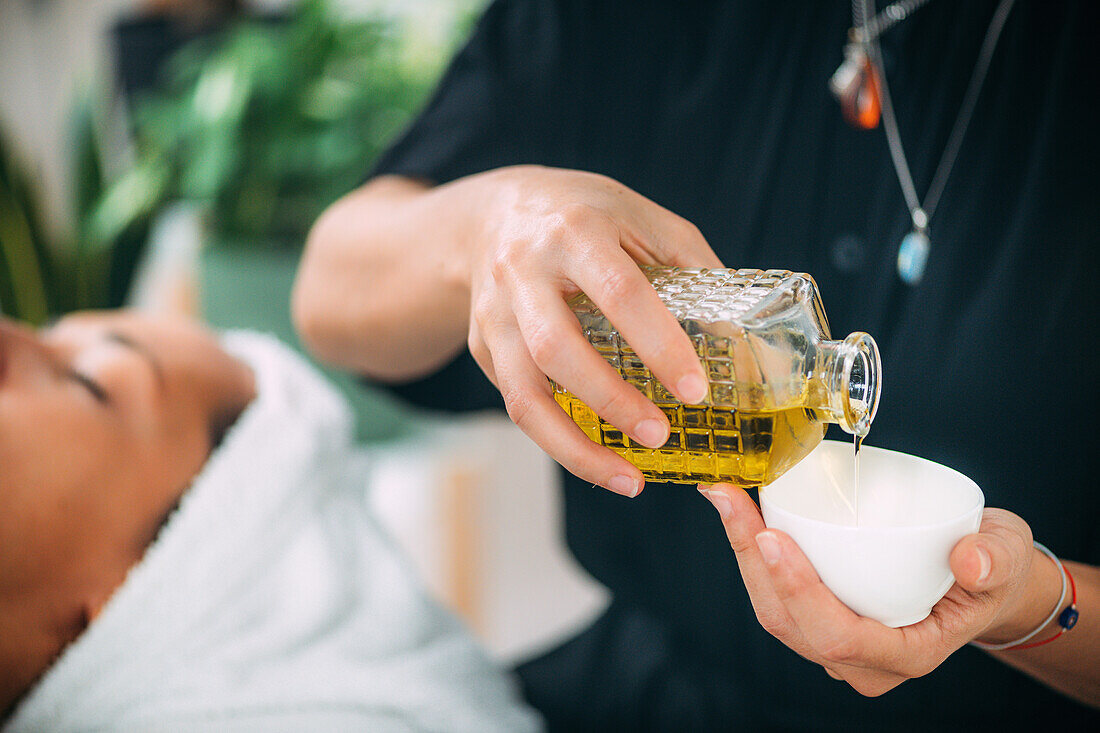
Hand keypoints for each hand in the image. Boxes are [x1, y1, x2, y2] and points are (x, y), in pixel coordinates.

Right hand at [461, 165, 721, 495]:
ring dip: (575, 445)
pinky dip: (557, 442)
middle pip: (556, 347)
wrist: (494, 214)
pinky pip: (517, 404)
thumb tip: (738, 331)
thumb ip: (687, 264)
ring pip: (523, 391)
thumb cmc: (582, 215)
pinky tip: (597, 462)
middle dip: (611, 401)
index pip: (620, 292)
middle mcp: (524, 271)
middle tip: (660, 436)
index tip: (695, 390)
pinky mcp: (483, 347)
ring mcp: (495, 313)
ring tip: (628, 480)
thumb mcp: (640, 216)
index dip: (660, 345)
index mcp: (575, 231)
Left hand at [700, 484, 1043, 695]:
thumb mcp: (1008, 556)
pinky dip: (753, 553)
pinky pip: (774, 594)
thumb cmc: (991, 569)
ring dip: (743, 554)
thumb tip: (971, 559)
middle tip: (731, 501)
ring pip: (773, 611)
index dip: (800, 592)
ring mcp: (836, 644)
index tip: (774, 538)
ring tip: (726, 498)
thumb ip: (997, 558)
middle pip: (790, 623)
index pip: (840, 636)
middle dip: (753, 561)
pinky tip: (737, 512)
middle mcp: (863, 660)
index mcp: (908, 654)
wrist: (982, 575)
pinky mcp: (819, 617)